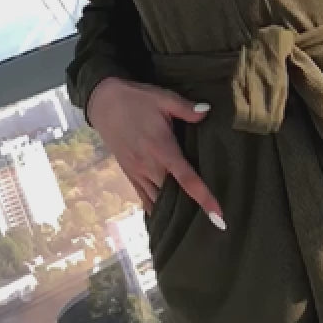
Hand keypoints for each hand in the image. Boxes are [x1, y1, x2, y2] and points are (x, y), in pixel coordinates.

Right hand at [86, 77, 224, 228]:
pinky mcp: (129, 174)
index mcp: (162, 148)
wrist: (104, 102)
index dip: (204, 198)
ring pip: (158, 201)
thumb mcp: (163, 98)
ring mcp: (137, 172)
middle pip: (174, 195)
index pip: (186, 178)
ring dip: (175, 212)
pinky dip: (156, 209)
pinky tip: (168, 217)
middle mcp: (149, 165)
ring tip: (195, 225)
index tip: (218, 217)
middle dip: (192, 210)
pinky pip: (144, 198)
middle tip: (215, 223)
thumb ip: (186, 108)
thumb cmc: (136, 99)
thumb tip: (208, 112)